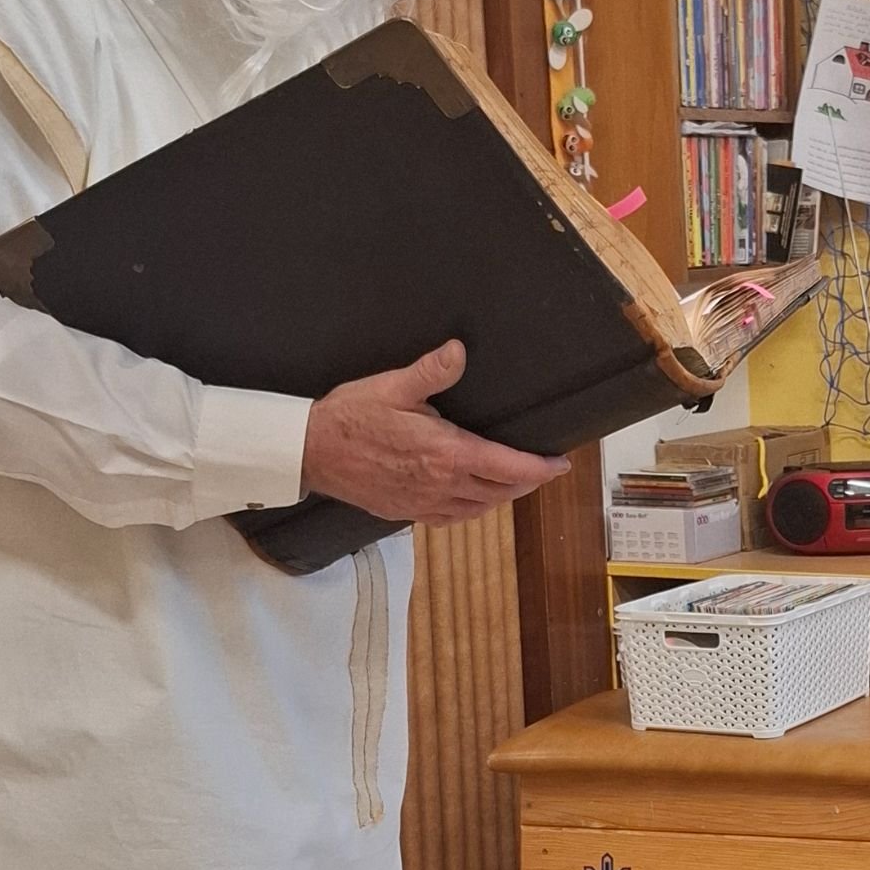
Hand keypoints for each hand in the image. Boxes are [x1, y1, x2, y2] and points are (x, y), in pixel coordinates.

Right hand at [300, 342, 568, 529]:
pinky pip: (453, 518)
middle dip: (527, 482)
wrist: (310, 452)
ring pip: (479, 508)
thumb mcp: (393, 386)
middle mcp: (441, 485)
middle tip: (543, 470)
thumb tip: (459, 351)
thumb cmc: (350, 417)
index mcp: (446, 454)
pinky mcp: (407, 513)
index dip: (539, 468)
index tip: (559, 464)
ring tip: (516, 482)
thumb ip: (432, 371)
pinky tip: (476, 500)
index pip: (508, 467)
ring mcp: (424, 503)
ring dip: (503, 496)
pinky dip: (474, 509)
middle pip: (501, 491)